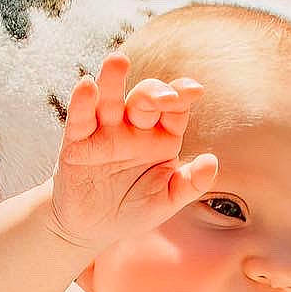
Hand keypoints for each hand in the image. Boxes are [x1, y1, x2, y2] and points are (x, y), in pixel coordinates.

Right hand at [48, 52, 216, 253]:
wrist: (93, 230)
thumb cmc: (135, 210)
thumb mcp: (167, 201)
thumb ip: (190, 184)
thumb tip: (212, 162)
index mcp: (162, 137)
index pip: (175, 109)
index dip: (183, 95)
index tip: (195, 91)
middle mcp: (134, 128)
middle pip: (144, 99)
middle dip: (154, 93)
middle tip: (164, 97)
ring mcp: (105, 133)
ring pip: (110, 100)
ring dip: (113, 80)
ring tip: (118, 61)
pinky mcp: (77, 144)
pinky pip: (80, 119)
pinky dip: (83, 102)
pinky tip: (87, 86)